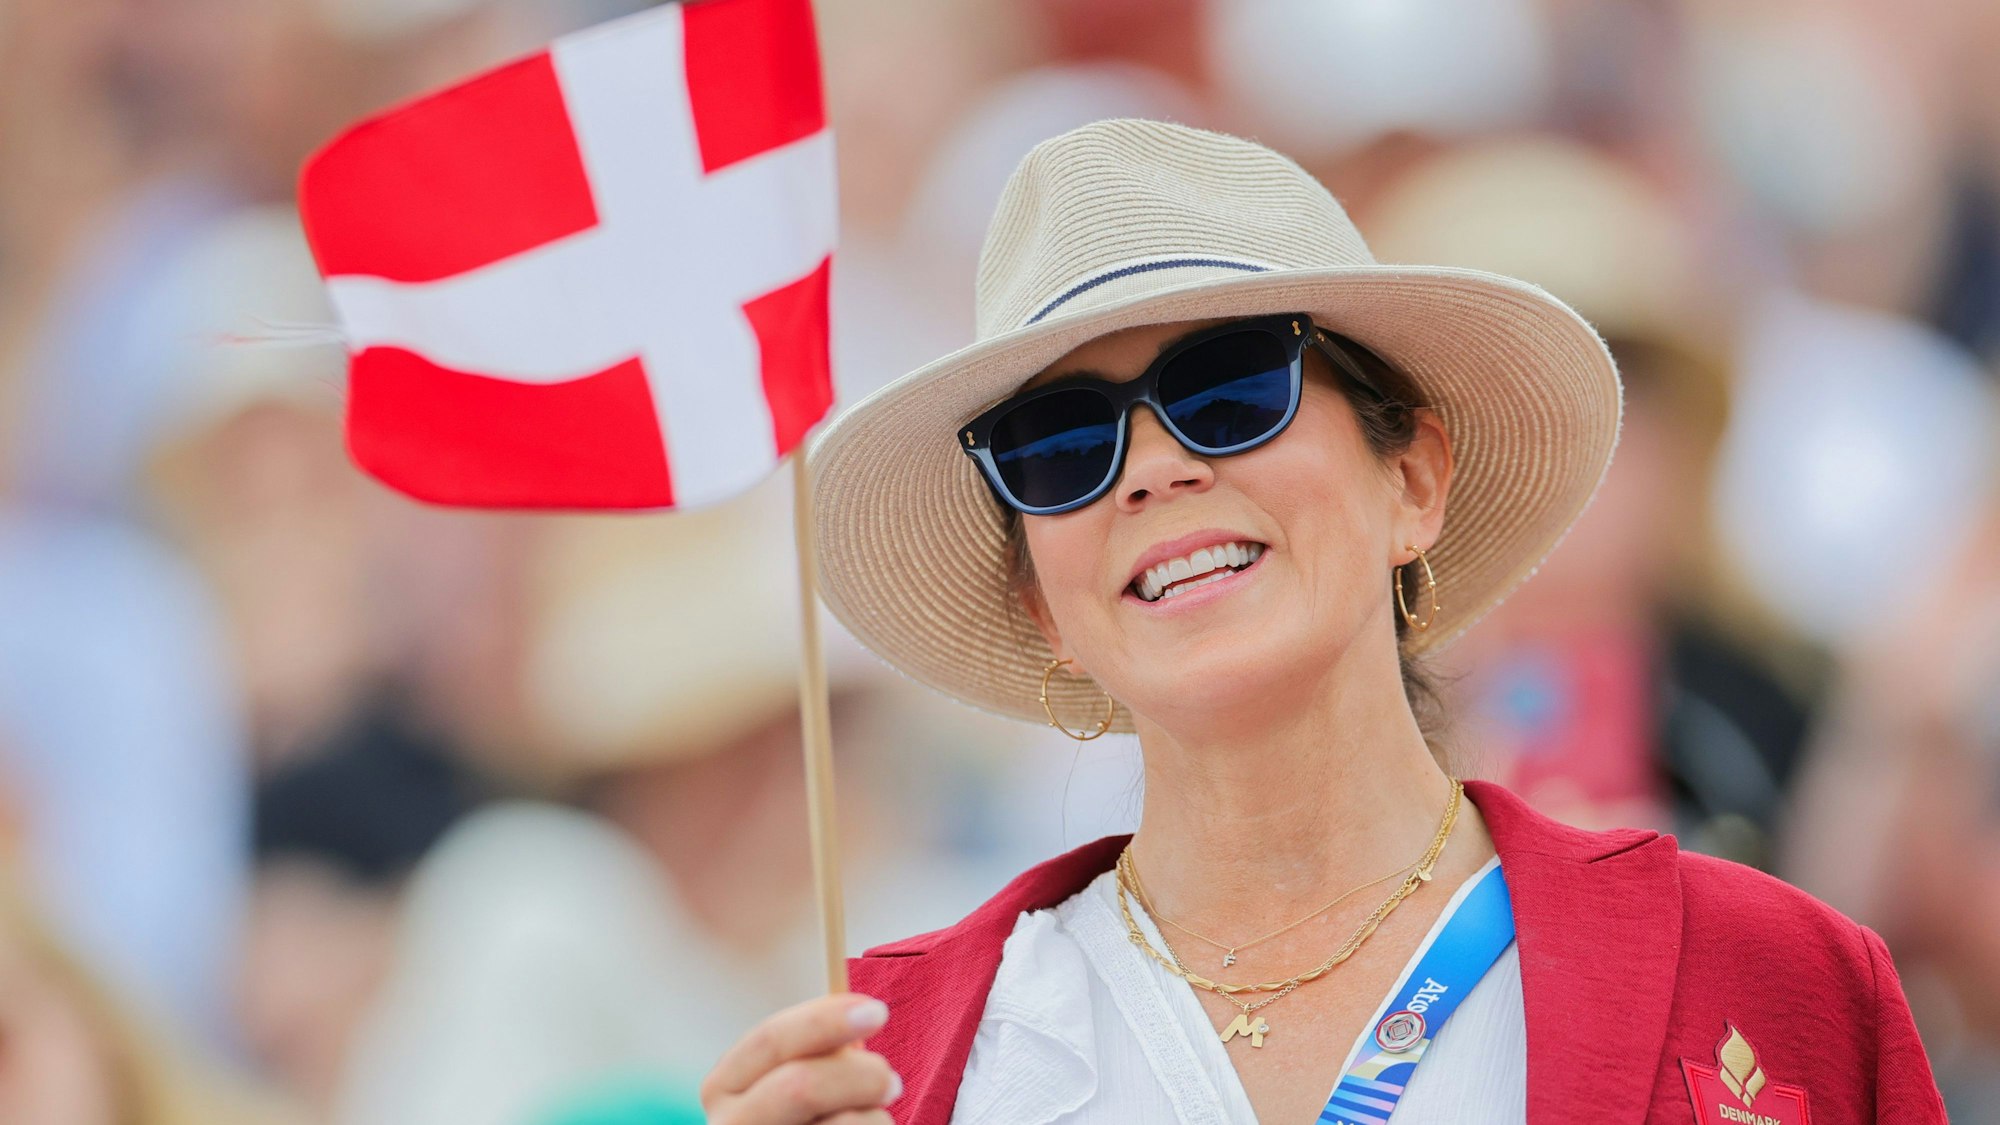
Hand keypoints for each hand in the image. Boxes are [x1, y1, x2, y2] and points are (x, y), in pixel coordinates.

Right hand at [700, 993, 900, 1124]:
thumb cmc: (808, 1115)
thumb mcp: (792, 1080)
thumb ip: (812, 1055)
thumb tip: (857, 1025)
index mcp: (723, 1086)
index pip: (770, 1039)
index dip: (826, 1021)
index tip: (876, 1011)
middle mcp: (729, 1124)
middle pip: (801, 1086)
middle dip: (861, 1074)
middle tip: (892, 1082)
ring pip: (841, 1124)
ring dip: (874, 1117)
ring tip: (873, 1121)